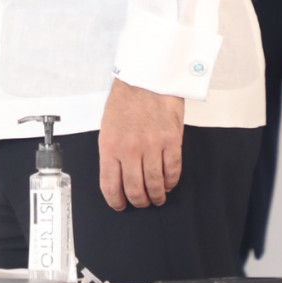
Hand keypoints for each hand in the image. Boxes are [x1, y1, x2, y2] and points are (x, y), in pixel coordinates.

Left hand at [97, 79, 185, 210]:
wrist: (146, 77)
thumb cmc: (126, 100)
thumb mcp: (108, 127)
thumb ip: (112, 152)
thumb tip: (116, 177)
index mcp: (110, 146)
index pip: (110, 185)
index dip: (115, 201)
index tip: (119, 205)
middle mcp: (130, 149)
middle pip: (134, 189)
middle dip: (138, 201)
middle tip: (141, 202)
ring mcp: (152, 145)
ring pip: (155, 184)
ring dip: (156, 196)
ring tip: (156, 197)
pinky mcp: (172, 140)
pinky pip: (173, 170)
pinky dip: (171, 182)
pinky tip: (168, 183)